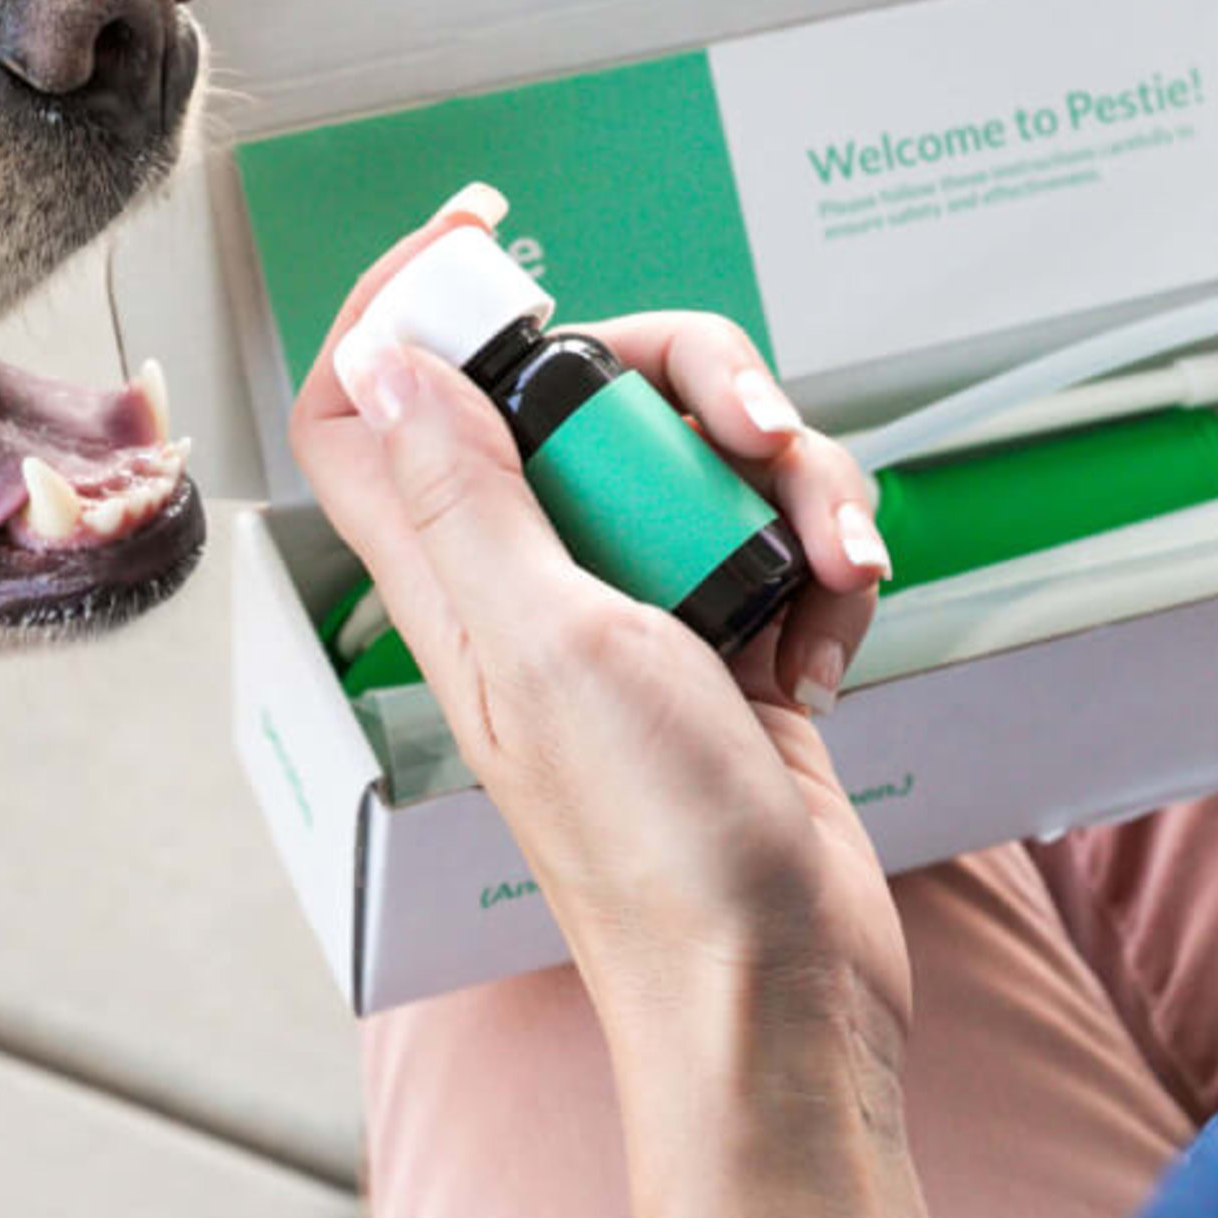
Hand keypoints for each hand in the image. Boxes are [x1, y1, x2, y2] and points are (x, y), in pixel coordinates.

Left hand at [293, 190, 947, 1217]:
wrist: (786, 987)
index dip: (407, 304)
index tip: (491, 230)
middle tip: (757, 428)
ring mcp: (637, 610)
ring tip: (835, 554)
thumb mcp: (550, 646)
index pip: (377, 402)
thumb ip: (468, 497)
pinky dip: (824, 557)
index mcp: (456, 577)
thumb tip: (386, 360)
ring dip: (792, 479)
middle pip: (582, 393)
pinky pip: (777, 538)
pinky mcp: (732, 644)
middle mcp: (534, 580)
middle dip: (690, 382)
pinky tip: (840, 622)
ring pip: (700, 458)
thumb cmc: (658, 847)